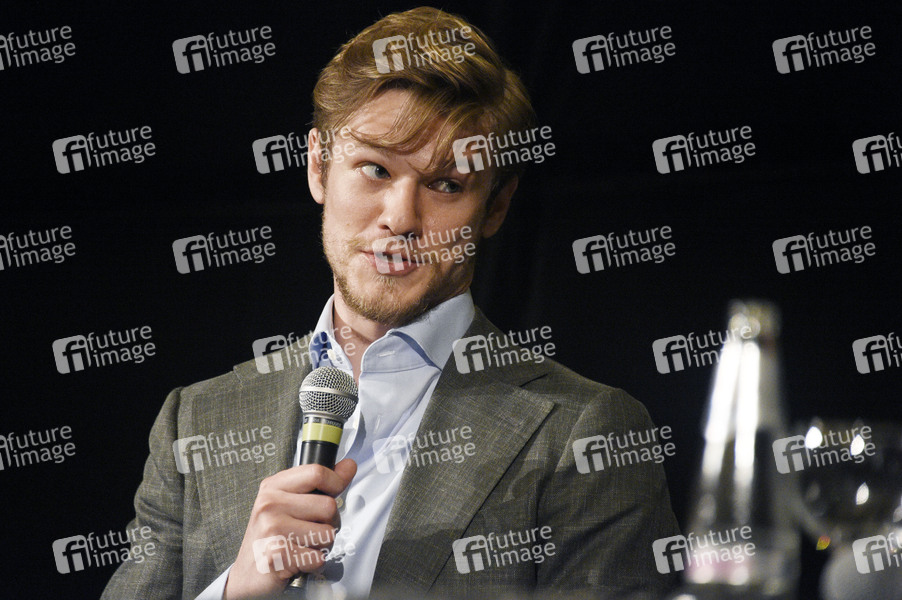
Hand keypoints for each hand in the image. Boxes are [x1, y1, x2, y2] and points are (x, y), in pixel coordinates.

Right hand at [224, 458, 356, 599]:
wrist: (248, 575)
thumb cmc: (271, 537)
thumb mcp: (289, 502)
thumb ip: (320, 484)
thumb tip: (348, 465)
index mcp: (273, 487)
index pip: (317, 472)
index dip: (336, 482)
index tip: (335, 490)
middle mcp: (270, 504)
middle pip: (328, 506)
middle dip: (329, 523)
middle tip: (310, 531)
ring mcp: (272, 528)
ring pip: (328, 534)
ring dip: (321, 546)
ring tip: (302, 546)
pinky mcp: (278, 554)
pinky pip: (319, 557)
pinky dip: (314, 564)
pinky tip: (298, 561)